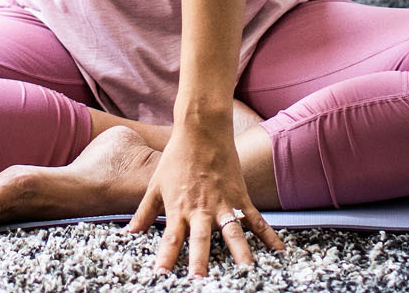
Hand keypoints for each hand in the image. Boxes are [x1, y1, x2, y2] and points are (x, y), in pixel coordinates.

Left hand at [125, 120, 283, 276]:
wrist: (201, 130)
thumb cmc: (176, 157)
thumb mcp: (155, 184)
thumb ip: (143, 211)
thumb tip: (129, 233)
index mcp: (178, 208)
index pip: (170, 238)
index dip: (166, 257)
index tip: (161, 275)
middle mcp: (201, 210)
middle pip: (200, 240)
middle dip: (200, 262)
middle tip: (201, 282)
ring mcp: (223, 204)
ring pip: (232, 233)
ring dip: (240, 253)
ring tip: (246, 273)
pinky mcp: (240, 197)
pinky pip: (256, 220)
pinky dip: (268, 236)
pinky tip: (279, 252)